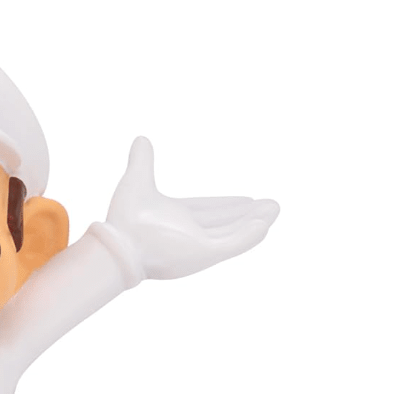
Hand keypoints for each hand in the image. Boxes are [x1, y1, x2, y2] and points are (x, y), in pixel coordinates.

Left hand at [105, 137, 279, 279]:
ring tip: (274, 209)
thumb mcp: (137, 180)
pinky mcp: (203, 254)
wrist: (119, 244)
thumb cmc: (123, 219)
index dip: (228, 206)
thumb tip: (140, 138)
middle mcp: (189, 234)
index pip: (209, 211)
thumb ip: (142, 160)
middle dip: (248, 215)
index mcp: (177, 219)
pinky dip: (249, 235)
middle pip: (226, 224)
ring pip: (234, 233)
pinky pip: (232, 245)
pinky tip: (265, 224)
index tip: (246, 200)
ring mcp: (197, 246)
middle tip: (270, 206)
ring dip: (255, 222)